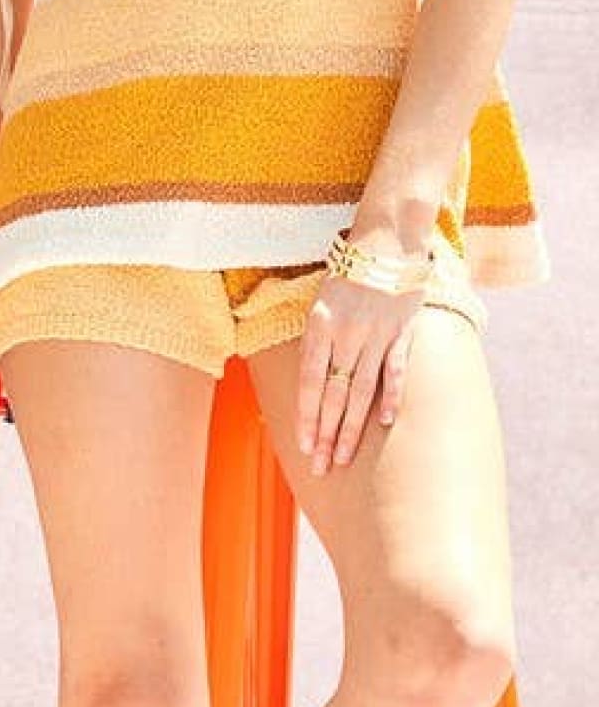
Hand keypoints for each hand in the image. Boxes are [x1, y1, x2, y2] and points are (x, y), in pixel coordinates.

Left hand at [295, 271, 423, 473]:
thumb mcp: (319, 301)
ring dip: (352, 428)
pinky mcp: (402, 331)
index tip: (304, 446)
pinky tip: (384, 423)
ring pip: (361, 390)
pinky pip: (395, 370)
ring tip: (342, 457)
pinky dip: (391, 396)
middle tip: (320, 467)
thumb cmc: (348, 272)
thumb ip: (315, 340)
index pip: (308, 382)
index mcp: (318, 325)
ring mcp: (375, 334)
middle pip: (333, 394)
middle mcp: (345, 333)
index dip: (306, 417)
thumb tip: (308, 383)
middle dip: (325, 435)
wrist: (386, 239)